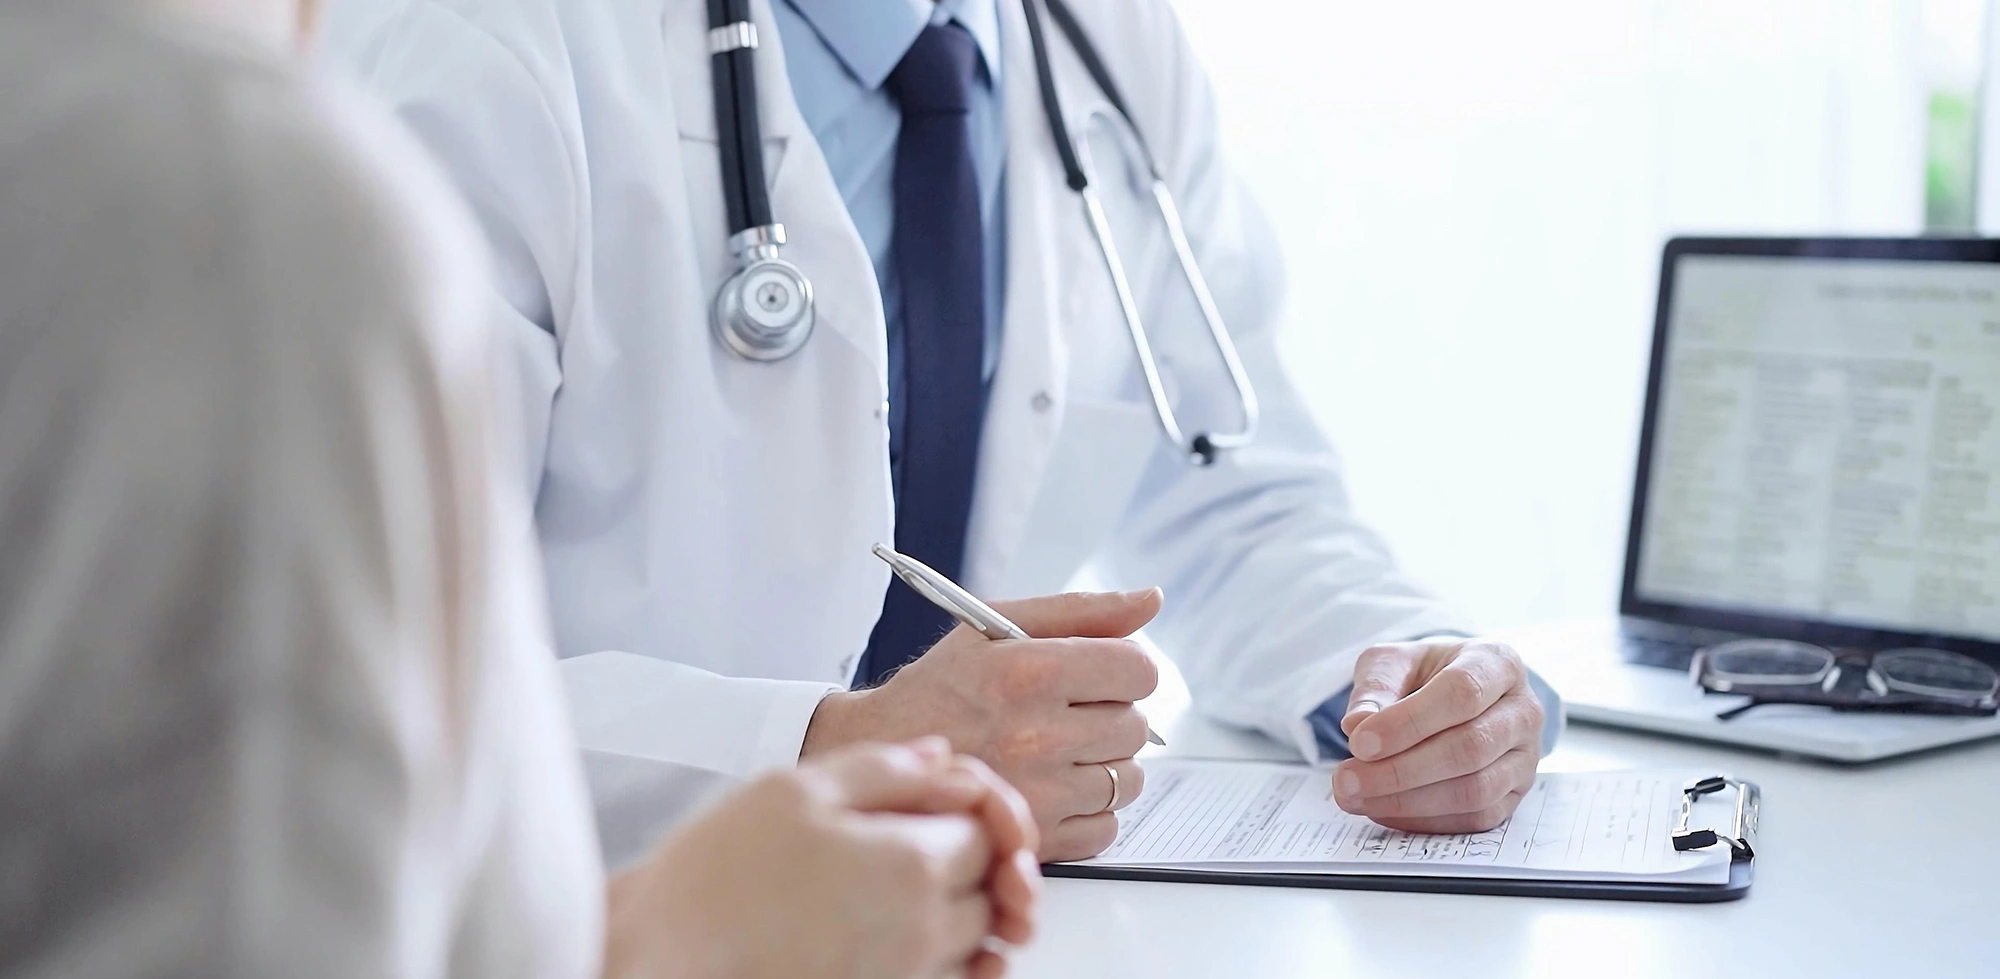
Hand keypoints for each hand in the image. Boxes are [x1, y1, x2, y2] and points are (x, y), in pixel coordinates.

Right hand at [607, 738, 1040, 978]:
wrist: (660, 962)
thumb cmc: (712, 882)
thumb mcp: (792, 789)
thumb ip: (882, 768)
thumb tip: (942, 760)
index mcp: (909, 865)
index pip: (987, 832)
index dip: (972, 809)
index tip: (942, 801)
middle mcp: (921, 932)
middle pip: (991, 890)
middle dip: (974, 860)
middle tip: (932, 835)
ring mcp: (904, 978)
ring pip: (978, 943)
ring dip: (967, 911)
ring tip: (923, 884)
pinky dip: (959, 964)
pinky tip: (926, 940)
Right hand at [803, 590, 1163, 860]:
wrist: (880, 755)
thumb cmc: (939, 687)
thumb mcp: (994, 626)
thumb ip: (1079, 611)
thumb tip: (1151, 600)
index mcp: (1029, 671)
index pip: (1137, 670)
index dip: (1125, 669)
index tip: (1100, 675)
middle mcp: (1036, 734)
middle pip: (1135, 725)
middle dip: (1109, 715)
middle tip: (1065, 712)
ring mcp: (1039, 793)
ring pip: (1128, 779)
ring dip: (1103, 764)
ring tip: (1055, 751)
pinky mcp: (1037, 839)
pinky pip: (1108, 826)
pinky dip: (1090, 811)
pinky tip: (1052, 788)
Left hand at [1329, 638, 1544, 832]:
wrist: (1457, 695)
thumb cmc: (1425, 674)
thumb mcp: (1393, 662)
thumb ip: (1376, 687)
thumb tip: (1356, 725)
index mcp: (1497, 663)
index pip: (1461, 693)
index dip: (1409, 722)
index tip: (1359, 742)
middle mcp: (1523, 711)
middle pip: (1470, 748)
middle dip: (1400, 770)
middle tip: (1346, 779)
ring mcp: (1526, 757)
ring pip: (1475, 790)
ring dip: (1408, 801)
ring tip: (1355, 796)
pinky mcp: (1515, 795)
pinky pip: (1476, 818)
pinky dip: (1424, 820)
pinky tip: (1382, 809)